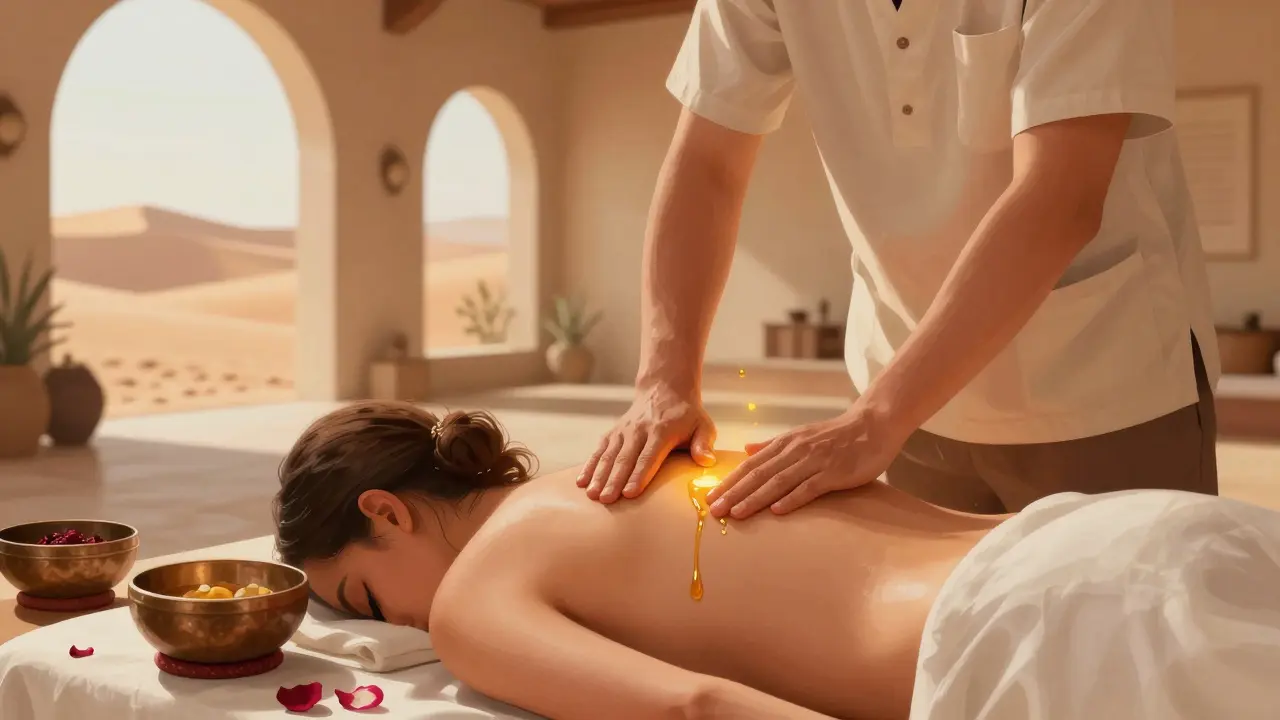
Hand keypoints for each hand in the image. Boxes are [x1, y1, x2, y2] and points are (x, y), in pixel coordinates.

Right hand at [579, 383, 716, 503]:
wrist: (664, 390)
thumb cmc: (687, 416)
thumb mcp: (703, 426)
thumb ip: (704, 444)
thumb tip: (706, 462)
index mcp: (662, 431)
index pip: (649, 456)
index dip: (639, 475)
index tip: (630, 493)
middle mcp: (639, 430)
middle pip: (625, 458)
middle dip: (614, 480)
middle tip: (606, 500)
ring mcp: (623, 431)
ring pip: (609, 455)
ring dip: (599, 475)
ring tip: (592, 495)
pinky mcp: (613, 433)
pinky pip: (599, 450)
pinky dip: (589, 466)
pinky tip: (581, 482)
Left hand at [705, 403, 906, 518]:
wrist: (873, 424)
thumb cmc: (836, 434)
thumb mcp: (800, 435)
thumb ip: (772, 445)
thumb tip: (745, 450)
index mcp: (785, 443)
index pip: (751, 465)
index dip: (730, 482)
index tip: (710, 497)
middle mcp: (795, 451)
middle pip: (759, 475)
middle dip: (734, 493)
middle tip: (713, 510)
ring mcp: (815, 461)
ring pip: (779, 482)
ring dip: (755, 498)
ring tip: (736, 514)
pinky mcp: (834, 473)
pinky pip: (810, 487)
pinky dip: (792, 499)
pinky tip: (777, 511)